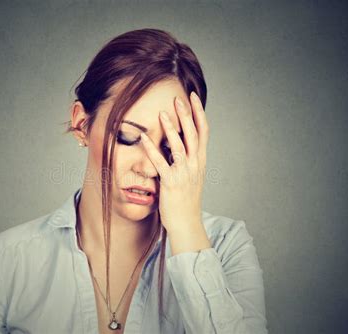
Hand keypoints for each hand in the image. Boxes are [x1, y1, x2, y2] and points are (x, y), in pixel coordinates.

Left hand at [140, 91, 208, 236]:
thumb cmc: (185, 199)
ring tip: (163, 113)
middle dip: (186, 114)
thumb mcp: (191, 175)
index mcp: (200, 161)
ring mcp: (184, 173)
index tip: (192, 98)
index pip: (203, 132)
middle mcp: (195, 164)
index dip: (199, 113)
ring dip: (171, 128)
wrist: (186, 222)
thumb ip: (185, 158)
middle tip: (178, 98)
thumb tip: (174, 141)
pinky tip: (144, 138)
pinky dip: (152, 149)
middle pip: (193, 134)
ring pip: (179, 145)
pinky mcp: (171, 182)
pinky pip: (161, 162)